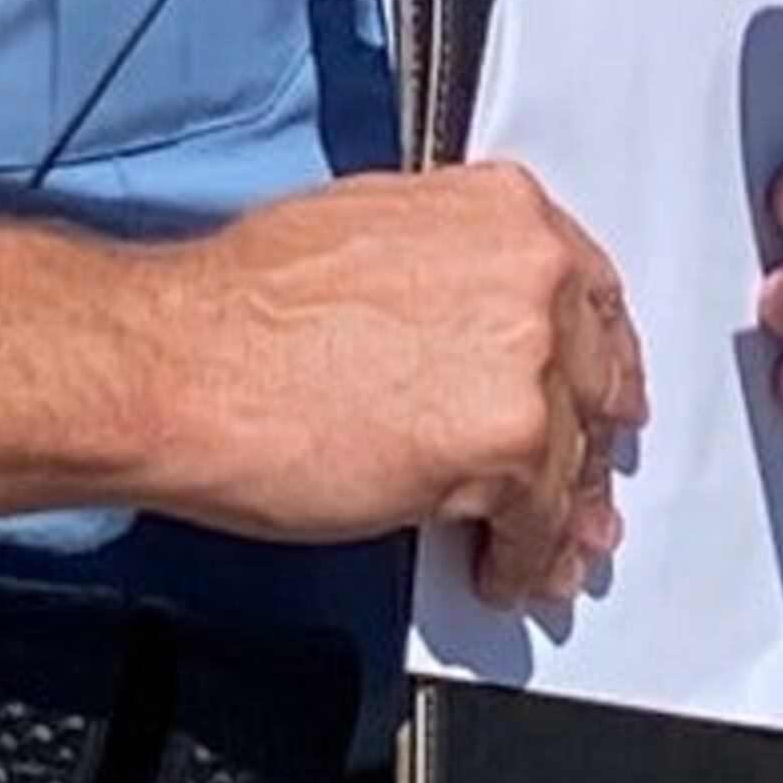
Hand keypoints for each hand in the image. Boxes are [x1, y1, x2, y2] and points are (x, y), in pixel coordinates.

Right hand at [148, 162, 649, 613]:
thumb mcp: (370, 239)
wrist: (184, 365)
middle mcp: (532, 275)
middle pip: (596, 380)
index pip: (590, 294)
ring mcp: (530, 359)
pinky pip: (539, 522)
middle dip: (586, 444)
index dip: (593, 358)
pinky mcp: (510, 445)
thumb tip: (468, 333)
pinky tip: (499, 570)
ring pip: (576, 460)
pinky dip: (521, 557)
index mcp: (503, 211)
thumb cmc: (238, 310)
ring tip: (545, 551)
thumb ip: (449, 276)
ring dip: (561, 516)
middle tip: (579, 488)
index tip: (597, 390)